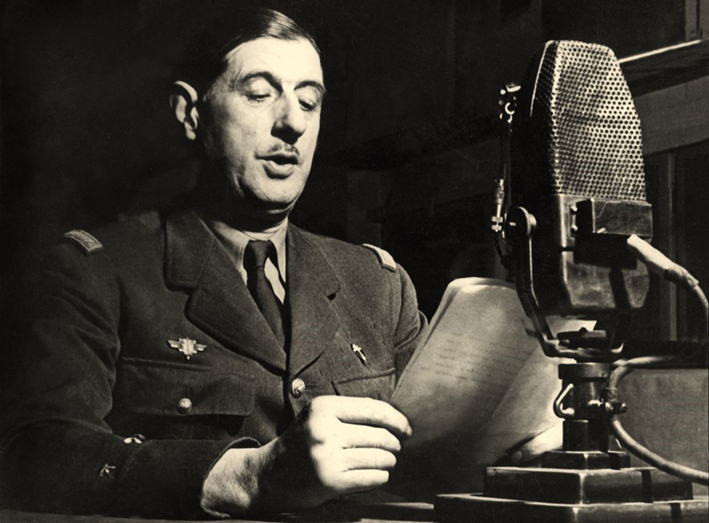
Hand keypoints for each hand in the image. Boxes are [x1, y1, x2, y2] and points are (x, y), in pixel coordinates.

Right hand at [201, 395, 411, 514]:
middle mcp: (324, 430)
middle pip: (379, 435)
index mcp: (324, 408)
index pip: (373, 409)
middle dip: (394, 443)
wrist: (268, 475)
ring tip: (386, 460)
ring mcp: (327, 457)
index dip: (397, 419)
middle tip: (395, 447)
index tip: (407, 428)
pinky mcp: (330, 481)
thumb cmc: (300, 442)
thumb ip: (350, 413)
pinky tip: (377, 473)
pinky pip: (371, 477)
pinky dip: (380, 476)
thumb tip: (394, 418)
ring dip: (389, 461)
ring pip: (379, 457)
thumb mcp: (318, 416)